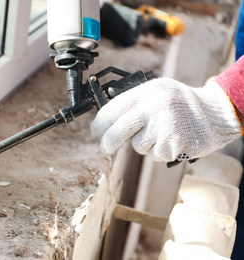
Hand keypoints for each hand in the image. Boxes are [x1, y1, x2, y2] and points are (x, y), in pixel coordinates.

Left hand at [90, 78, 242, 161]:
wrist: (217, 112)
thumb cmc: (183, 103)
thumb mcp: (158, 92)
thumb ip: (136, 103)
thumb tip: (108, 122)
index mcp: (147, 91)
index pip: (113, 108)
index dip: (100, 122)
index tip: (95, 130)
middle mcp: (153, 106)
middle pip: (118, 130)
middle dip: (108, 142)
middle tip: (105, 147)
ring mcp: (163, 125)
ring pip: (138, 145)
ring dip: (146, 144)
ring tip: (163, 132)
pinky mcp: (172, 144)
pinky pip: (154, 154)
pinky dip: (160, 151)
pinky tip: (172, 140)